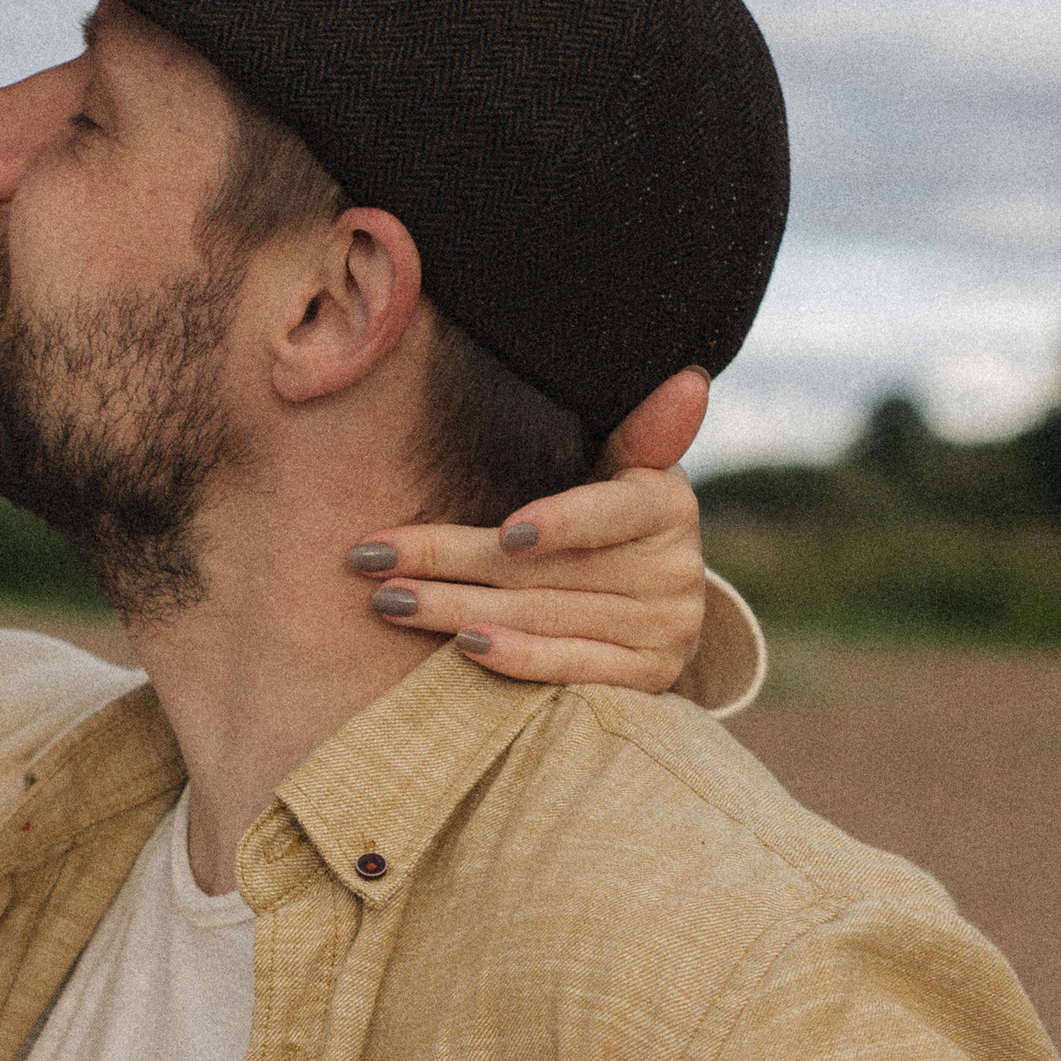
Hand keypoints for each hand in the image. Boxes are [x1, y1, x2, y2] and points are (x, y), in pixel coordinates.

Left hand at [345, 367, 711, 691]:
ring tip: (387, 600)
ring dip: (455, 611)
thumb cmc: (609, 510)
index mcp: (668, 504)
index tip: (506, 533)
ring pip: (543, 618)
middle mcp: (675, 571)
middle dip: (449, 562)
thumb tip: (689, 381)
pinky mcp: (647, 679)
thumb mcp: (624, 463)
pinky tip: (461, 645)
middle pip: (546, 570)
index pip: (611, 514)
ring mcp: (664, 631)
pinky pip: (570, 668)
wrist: (652, 595)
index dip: (562, 523)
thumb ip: (639, 430)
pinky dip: (515, 657)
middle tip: (371, 558)